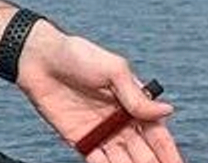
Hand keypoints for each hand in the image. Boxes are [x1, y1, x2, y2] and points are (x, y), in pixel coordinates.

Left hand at [16, 22, 183, 162]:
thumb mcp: (113, 70)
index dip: (169, 153)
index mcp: (133, 103)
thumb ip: (136, 96)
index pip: (157, 135)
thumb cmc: (77, 55)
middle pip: (143, 153)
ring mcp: (101, 131)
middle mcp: (120, 121)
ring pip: (123, 160)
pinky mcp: (80, 139)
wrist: (37, 57)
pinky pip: (97, 161)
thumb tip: (168, 111)